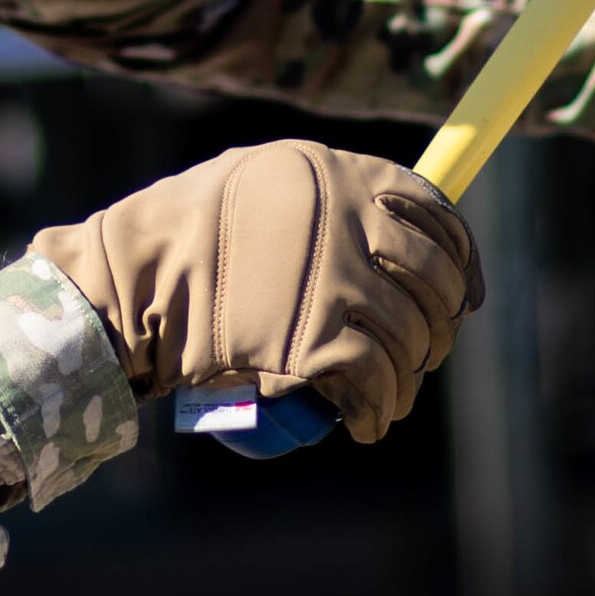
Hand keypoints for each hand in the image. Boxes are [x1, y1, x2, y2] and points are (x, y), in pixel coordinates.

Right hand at [30, 140, 483, 441]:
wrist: (132, 279)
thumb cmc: (184, 232)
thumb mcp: (264, 182)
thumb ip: (326, 202)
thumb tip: (389, 235)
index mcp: (344, 174)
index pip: (436, 214)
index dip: (460, 262)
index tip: (463, 296)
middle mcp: (352, 219)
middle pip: (432, 280)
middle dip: (438, 326)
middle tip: (423, 351)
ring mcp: (339, 280)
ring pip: (409, 338)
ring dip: (406, 378)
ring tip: (390, 398)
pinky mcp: (321, 339)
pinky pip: (376, 382)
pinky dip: (377, 409)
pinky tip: (367, 421)